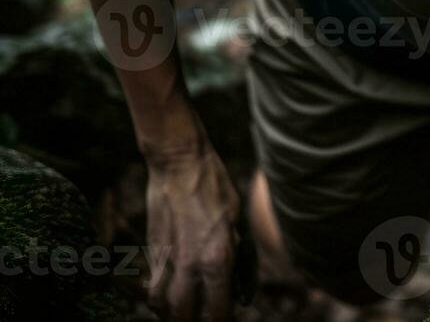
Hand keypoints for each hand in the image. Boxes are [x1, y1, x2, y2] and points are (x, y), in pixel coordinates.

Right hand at [142, 135, 245, 320]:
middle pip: (183, 316)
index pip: (217, 309)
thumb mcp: (237, 218)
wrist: (179, 164)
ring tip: (182, 312)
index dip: (221, 320)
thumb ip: (236, 251)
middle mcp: (190, 265)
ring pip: (160, 305)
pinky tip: (169, 293)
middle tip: (201, 318)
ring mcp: (167, 259)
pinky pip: (152, 285)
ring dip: (171, 313)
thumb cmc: (215, 186)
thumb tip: (236, 278)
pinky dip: (158, 296)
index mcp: (217, 258)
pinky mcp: (151, 251)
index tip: (224, 319)